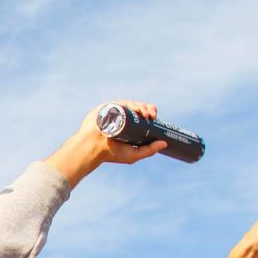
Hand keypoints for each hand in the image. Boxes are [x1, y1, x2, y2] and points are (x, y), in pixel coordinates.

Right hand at [44, 100, 168, 185]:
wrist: (93, 149)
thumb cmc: (110, 154)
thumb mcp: (134, 154)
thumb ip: (149, 150)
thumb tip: (165, 143)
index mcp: (128, 125)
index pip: (142, 116)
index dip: (150, 114)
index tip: (156, 118)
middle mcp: (121, 117)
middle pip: (138, 108)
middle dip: (148, 109)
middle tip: (153, 115)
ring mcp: (114, 111)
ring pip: (131, 104)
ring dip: (142, 106)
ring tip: (146, 114)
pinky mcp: (107, 108)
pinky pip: (121, 103)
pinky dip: (131, 104)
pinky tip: (137, 109)